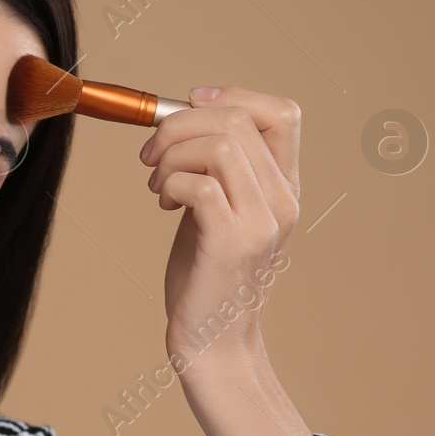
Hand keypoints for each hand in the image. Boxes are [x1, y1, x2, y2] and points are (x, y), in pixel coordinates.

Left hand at [139, 86, 300, 371]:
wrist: (211, 340)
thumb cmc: (206, 275)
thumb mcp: (216, 211)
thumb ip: (213, 171)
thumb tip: (176, 120)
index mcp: (283, 188)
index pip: (283, 113)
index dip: (232, 95)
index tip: (188, 104)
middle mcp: (282, 200)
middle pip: (238, 121)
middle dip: (179, 125)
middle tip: (150, 156)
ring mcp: (261, 221)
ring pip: (220, 145)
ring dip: (172, 155)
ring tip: (156, 185)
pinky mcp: (232, 242)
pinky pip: (199, 184)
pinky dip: (170, 184)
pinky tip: (163, 205)